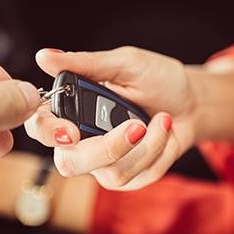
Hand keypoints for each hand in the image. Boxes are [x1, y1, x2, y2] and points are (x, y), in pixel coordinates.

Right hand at [25, 47, 198, 190]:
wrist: (192, 102)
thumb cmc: (157, 78)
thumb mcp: (124, 63)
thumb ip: (85, 64)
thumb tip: (45, 56)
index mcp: (73, 108)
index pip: (41, 127)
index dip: (48, 132)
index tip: (72, 130)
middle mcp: (82, 139)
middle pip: (70, 163)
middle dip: (106, 148)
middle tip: (136, 126)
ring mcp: (105, 162)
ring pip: (111, 173)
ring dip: (146, 144)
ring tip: (161, 118)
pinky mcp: (130, 177)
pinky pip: (139, 176)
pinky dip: (159, 150)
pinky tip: (164, 131)